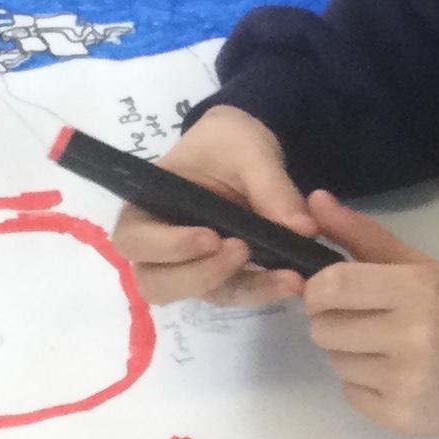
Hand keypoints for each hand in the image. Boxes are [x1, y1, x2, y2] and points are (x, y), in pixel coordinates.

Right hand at [110, 107, 316, 311]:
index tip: (211, 237)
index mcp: (145, 207)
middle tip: (243, 251)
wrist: (247, 151)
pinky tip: (292, 280)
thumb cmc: (227, 143)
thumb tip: (303, 229)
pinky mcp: (222, 277)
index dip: (168, 247)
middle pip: (158, 284)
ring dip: (242, 289)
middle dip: (201, 276)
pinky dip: (264, 291)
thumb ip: (270, 186)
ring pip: (202, 295)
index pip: (135, 240)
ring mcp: (190, 266)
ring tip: (284, 275)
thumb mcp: (249, 151)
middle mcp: (159, 246)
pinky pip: (236, 293)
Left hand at [295, 194, 438, 437]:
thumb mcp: (425, 268)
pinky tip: (398, 376)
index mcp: (419, 290)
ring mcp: (405, 382)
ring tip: (389, 349)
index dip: (319, 288)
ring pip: (335, 361)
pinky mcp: (399, 418)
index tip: (332, 291)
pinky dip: (365, 383)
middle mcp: (411, 336)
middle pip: (323, 328)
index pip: (332, 286)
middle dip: (335, 321)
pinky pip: (350, 393)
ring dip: (352, 353)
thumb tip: (315, 201)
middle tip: (368, 320)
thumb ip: (365, 237)